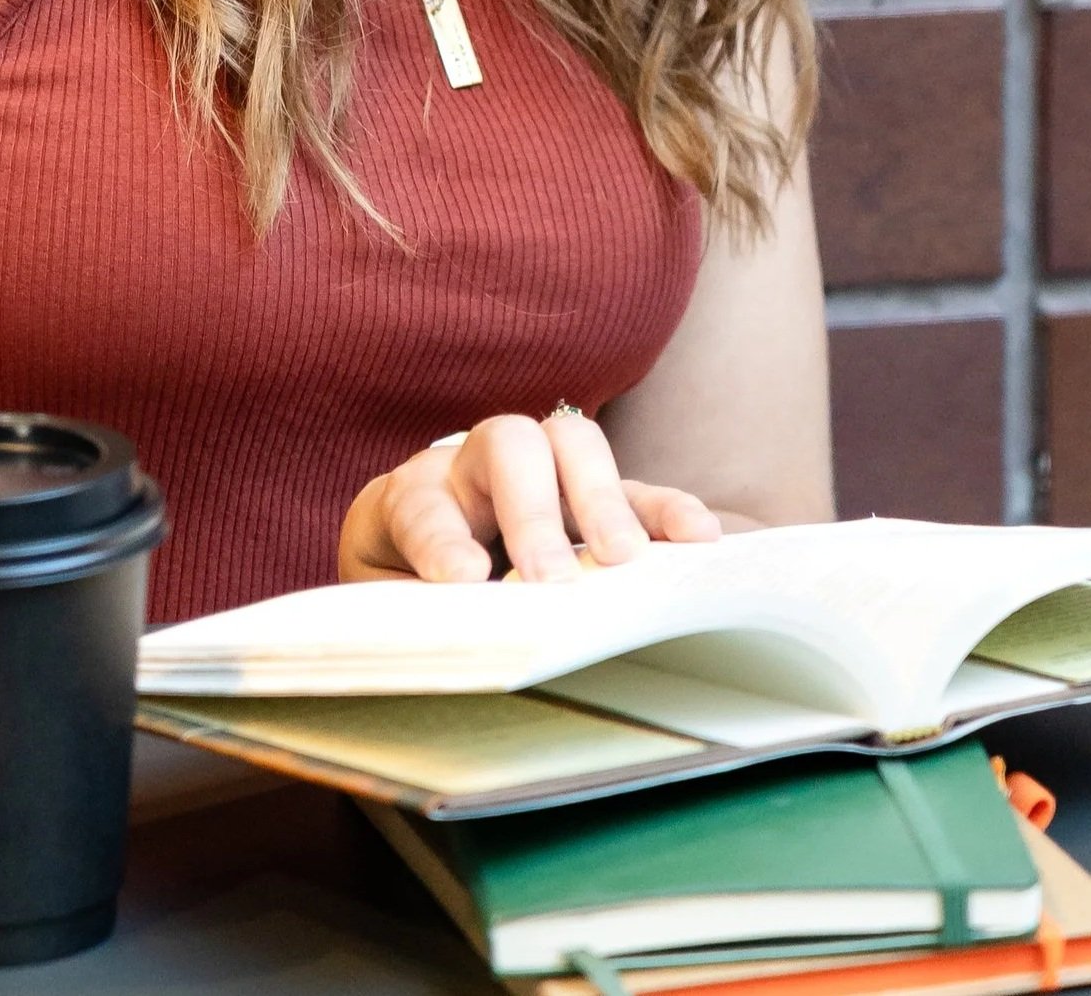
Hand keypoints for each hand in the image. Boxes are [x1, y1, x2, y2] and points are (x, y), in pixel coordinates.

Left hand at [339, 412, 720, 584]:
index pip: (423, 506)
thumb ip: (415, 616)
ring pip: (573, 445)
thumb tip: (453, 646)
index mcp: (412, 496)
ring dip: (601, 499)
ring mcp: (539, 474)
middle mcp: (476, 467)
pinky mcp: (592, 497)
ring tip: (626, 558)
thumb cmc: (404, 580)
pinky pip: (634, 489)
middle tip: (552, 579)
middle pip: (508, 445)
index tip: (463, 579)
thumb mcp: (391, 602)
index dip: (443, 541)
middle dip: (532, 511)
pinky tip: (699, 536)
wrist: (410, 546)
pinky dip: (665, 509)